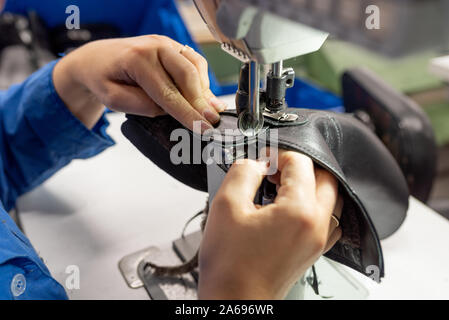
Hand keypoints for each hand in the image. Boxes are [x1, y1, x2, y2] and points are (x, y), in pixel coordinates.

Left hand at [53, 35, 226, 129]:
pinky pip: (195, 62)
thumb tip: (171, 110)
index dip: (187, 114)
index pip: (168, 92)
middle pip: (187, 76)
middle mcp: (154, 45)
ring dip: (203, 91)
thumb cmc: (103, 78)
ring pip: (195, 67)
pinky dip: (202, 80)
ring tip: (208, 112)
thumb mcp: (114, 100)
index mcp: (137, 58)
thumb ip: (143, 106)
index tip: (203, 129)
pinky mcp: (173, 46)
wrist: (97, 59)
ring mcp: (166, 43)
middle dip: (201, 102)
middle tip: (212, 122)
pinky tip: (202, 97)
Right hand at [198, 150, 342, 299]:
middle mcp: (316, 225)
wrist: (235, 300)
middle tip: (273, 170)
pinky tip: (289, 208)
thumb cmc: (230, 265)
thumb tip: (255, 163)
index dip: (278, 154)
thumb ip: (243, 173)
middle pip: (325, 177)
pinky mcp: (313, 250)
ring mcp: (318, 240)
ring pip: (330, 197)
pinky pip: (327, 219)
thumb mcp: (226, 206)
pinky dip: (313, 206)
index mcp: (299, 211)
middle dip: (298, 166)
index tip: (262, 160)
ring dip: (309, 184)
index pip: (300, 163)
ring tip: (280, 187)